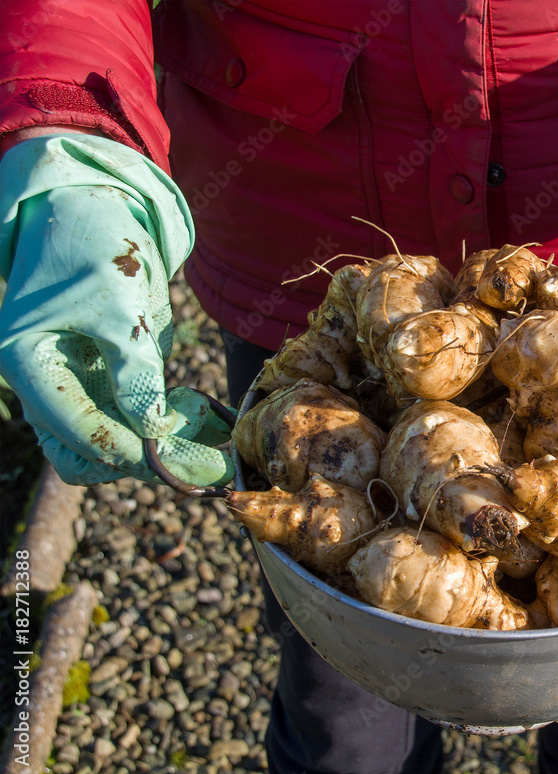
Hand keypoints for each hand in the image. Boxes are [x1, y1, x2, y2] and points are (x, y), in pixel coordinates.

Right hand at [0, 134, 233, 484]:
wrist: (91, 207)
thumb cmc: (94, 244)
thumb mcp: (118, 303)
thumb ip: (132, 368)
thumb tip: (152, 431)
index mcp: (29, 365)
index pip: (81, 436)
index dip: (137, 455)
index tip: (192, 465)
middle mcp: (46, 384)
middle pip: (88, 455)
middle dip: (148, 461)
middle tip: (207, 459)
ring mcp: (74, 384)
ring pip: (109, 445)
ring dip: (160, 448)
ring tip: (210, 430)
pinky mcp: (104, 379)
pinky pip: (131, 419)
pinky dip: (166, 425)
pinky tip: (204, 415)